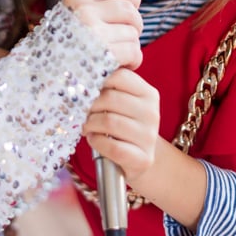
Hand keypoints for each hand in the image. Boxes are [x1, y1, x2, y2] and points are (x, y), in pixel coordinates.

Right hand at [63, 0, 142, 69]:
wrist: (40, 81)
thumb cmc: (56, 52)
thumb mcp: (66, 20)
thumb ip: (90, 8)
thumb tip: (128, 1)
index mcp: (76, 0)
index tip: (131, 10)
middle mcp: (84, 12)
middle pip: (129, 10)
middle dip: (135, 26)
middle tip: (127, 38)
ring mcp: (94, 34)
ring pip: (132, 33)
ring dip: (132, 46)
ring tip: (122, 56)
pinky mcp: (103, 55)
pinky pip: (133, 51)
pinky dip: (134, 60)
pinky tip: (125, 66)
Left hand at [83, 68, 159, 183]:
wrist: (140, 159)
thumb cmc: (123, 125)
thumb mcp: (123, 103)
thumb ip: (110, 88)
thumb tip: (84, 78)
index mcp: (148, 94)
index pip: (120, 76)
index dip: (98, 82)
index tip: (90, 92)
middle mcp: (151, 113)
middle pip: (110, 98)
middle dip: (90, 106)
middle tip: (84, 114)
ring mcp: (148, 136)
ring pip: (109, 122)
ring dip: (90, 125)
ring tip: (87, 127)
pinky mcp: (143, 158)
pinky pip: (112, 146)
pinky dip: (96, 142)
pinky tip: (94, 139)